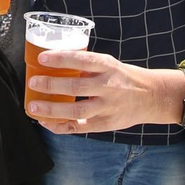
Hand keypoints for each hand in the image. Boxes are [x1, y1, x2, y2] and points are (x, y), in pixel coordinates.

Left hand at [26, 50, 184, 132]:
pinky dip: (60, 126)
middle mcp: (108, 87)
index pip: (82, 60)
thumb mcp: (110, 65)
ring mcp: (107, 108)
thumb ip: (87, 66)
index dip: (61, 58)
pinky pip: (79, 127)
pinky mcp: (105, 124)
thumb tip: (54, 65)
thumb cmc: (124, 77)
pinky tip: (46, 122)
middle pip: (76, 87)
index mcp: (108, 67)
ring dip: (52, 110)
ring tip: (33, 107)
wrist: (152, 97)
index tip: (42, 57)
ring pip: (76, 111)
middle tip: (33, 82)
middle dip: (51, 85)